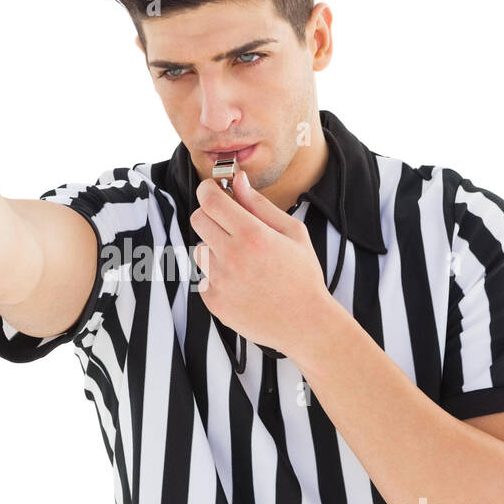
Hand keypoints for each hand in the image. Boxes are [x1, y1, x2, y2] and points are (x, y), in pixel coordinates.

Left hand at [189, 169, 331, 355]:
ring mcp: (219, 281)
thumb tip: (237, 180)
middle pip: (197, 219)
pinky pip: (203, 276)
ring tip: (242, 261)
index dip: (208, 189)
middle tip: (229, 223)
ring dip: (214, 248)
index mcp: (252, 235)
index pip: (210, 200)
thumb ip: (259, 204)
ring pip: (199, 249)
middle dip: (210, 215)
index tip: (213, 190)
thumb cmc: (303, 275)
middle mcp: (231, 257)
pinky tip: (242, 283)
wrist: (305, 323)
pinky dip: (217, 276)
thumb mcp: (292, 232)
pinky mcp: (213, 301)